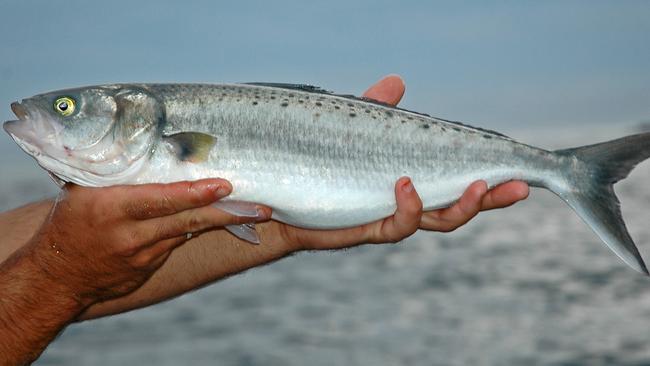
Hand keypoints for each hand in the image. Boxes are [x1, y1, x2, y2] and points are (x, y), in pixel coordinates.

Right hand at [23, 179, 265, 304]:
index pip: (160, 199)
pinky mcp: (149, 268)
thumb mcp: (80, 191)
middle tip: (261, 207)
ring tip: (258, 211)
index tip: (224, 185)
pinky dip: (198, 229)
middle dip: (226, 213)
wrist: (57, 278)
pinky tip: (223, 219)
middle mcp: (129, 233)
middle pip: (186, 220)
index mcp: (110, 208)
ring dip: (222, 221)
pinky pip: (178, 243)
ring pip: (188, 232)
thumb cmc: (70, 222)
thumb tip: (137, 135)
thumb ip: (110, 169)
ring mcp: (141, 255)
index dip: (194, 194)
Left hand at [269, 75, 528, 249]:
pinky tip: (407, 185)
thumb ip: (376, 110)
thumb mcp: (352, 130)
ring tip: (477, 186)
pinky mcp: (366, 227)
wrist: (281, 196)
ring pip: (436, 221)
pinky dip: (409, 207)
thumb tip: (398, 82)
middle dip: (491, 199)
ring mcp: (388, 217)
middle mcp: (405, 203)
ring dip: (461, 205)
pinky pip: (396, 224)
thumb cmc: (318, 161)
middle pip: (458, 206)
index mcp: (411, 180)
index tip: (521, 170)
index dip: (490, 179)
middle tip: (521, 187)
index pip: (457, 181)